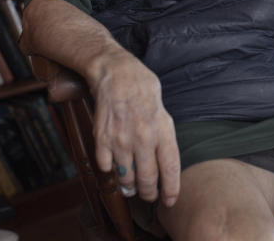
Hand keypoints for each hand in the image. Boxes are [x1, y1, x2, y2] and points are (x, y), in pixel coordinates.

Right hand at [89, 52, 180, 207]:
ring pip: (126, 176)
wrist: (116, 73)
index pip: (170, 168)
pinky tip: (115, 166)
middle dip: (148, 193)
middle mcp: (143, 137)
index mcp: (163, 130)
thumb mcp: (163, 111)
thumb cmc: (143, 89)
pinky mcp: (102, 138)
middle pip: (147, 179)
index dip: (171, 189)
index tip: (169, 200)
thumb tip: (164, 161)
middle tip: (148, 195)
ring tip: (132, 185)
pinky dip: (110, 170)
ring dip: (130, 185)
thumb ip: (163, 136)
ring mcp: (121, 139)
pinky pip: (106, 167)